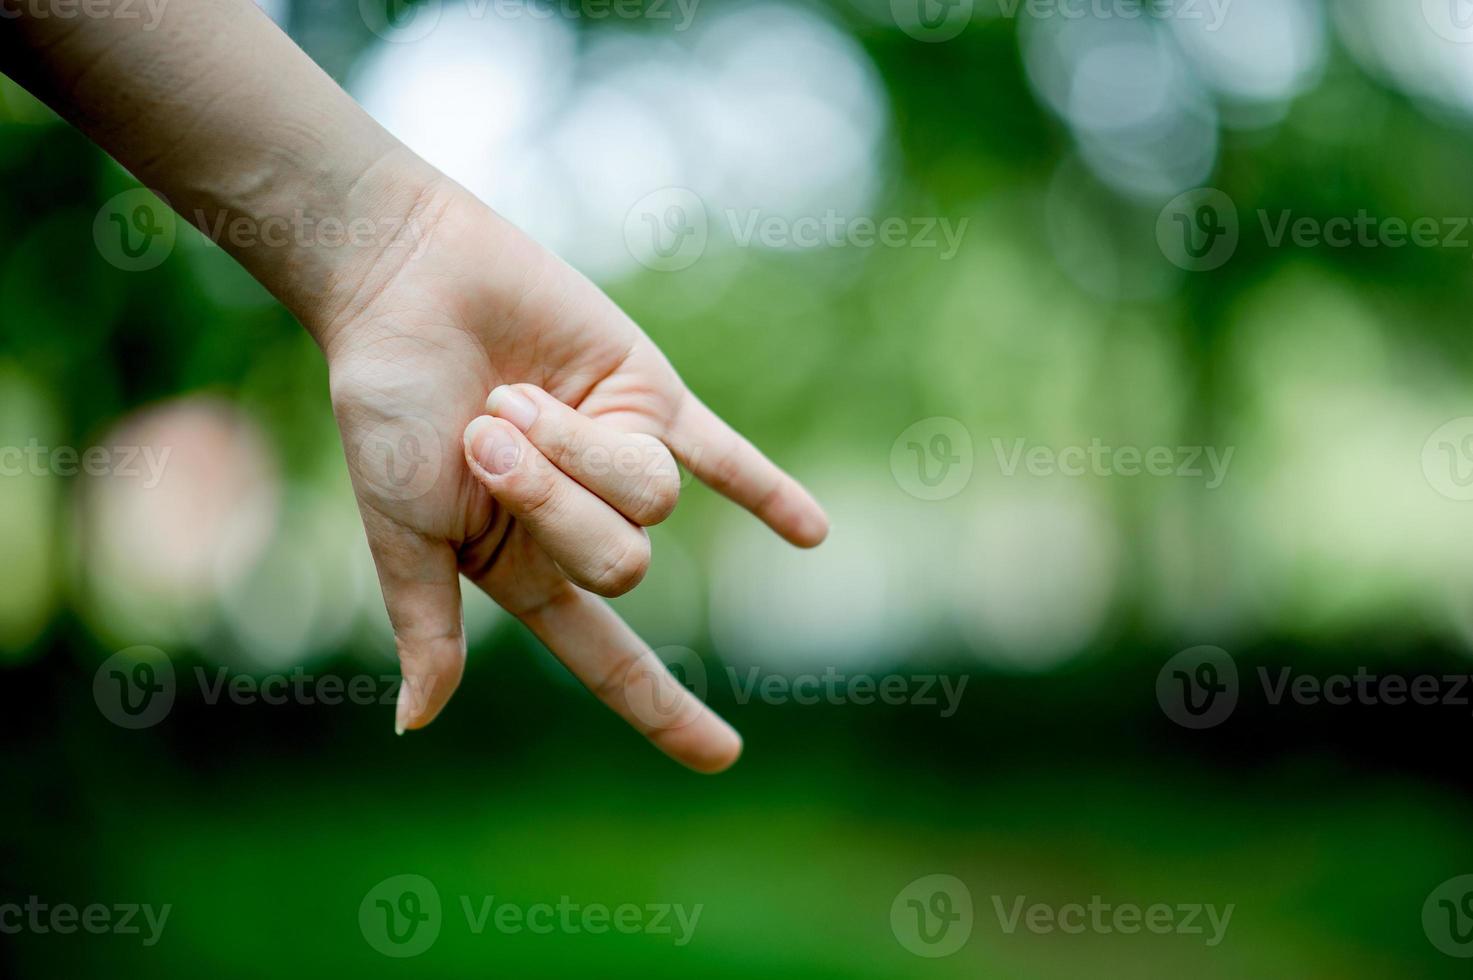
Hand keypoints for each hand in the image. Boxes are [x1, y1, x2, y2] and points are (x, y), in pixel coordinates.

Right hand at [323, 177, 827, 772]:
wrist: (410, 286)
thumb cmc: (389, 408)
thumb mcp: (403, 528)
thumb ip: (427, 623)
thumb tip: (417, 725)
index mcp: (526, 568)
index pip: (611, 658)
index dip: (666, 709)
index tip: (723, 757)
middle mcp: (584, 523)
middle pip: (625, 564)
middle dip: (555, 501)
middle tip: (488, 437)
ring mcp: (623, 460)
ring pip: (656, 497)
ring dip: (576, 444)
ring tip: (514, 397)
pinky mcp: (653, 400)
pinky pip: (725, 456)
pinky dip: (768, 493)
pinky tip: (814, 537)